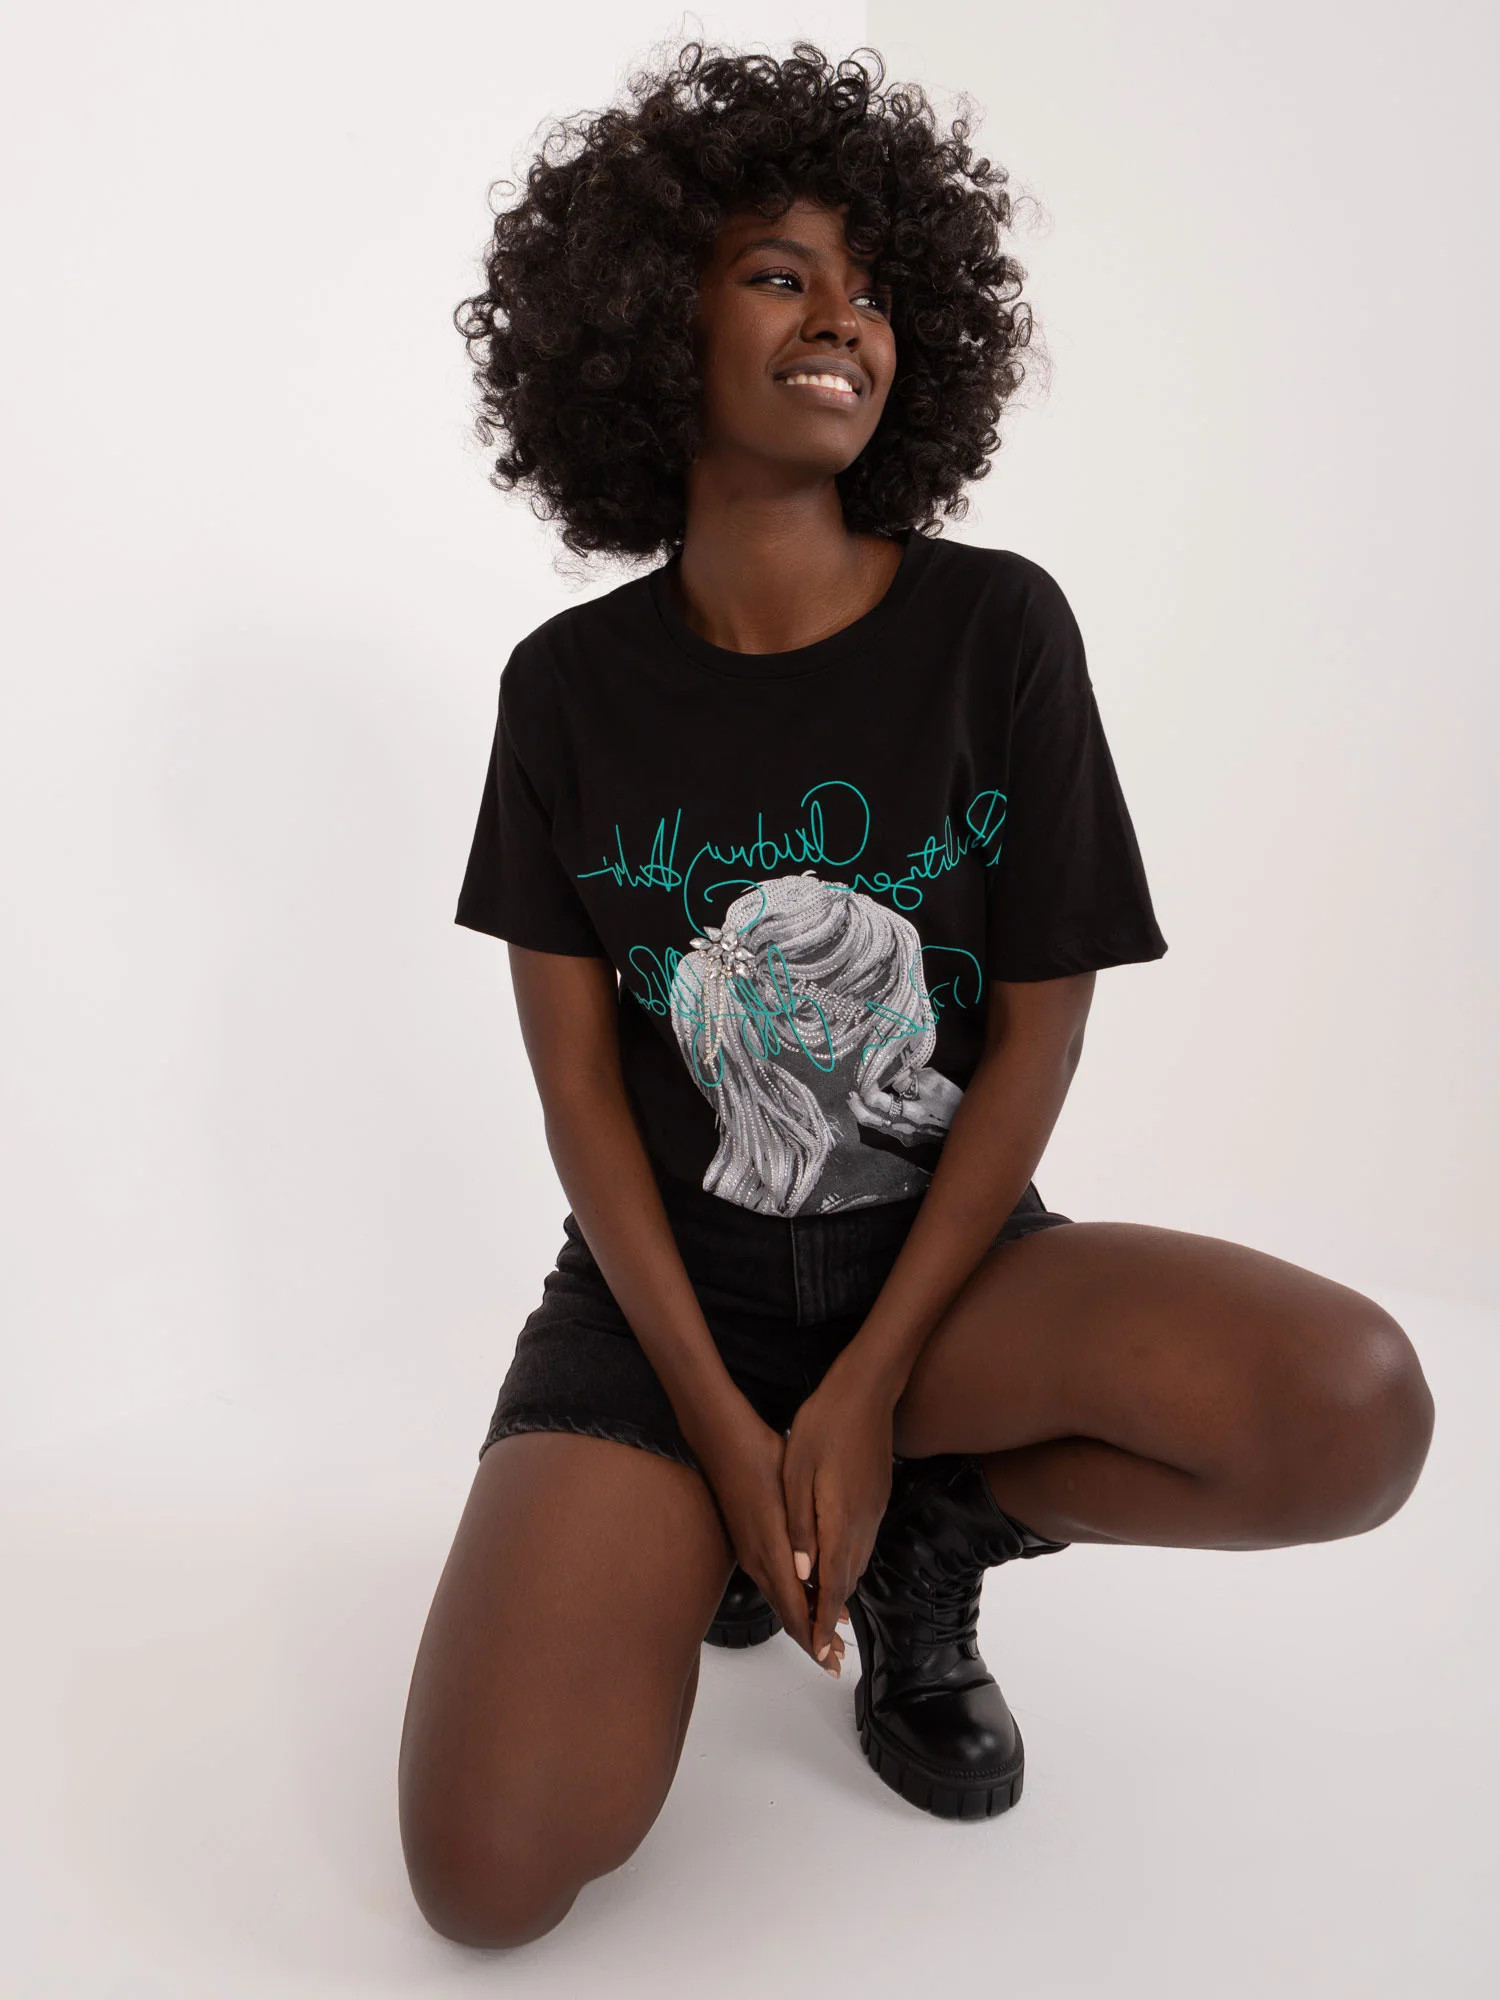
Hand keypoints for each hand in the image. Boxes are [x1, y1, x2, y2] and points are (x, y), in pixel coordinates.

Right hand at [687, 1393, 825, 1665]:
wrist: (722, 1440)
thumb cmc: (763, 1457)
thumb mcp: (791, 1493)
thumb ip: (804, 1538)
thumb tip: (816, 1578)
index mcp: (772, 1550)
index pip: (795, 1610)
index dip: (814, 1638)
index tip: (832, 1661)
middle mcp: (758, 1560)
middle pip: (787, 1613)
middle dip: (812, 1639)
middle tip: (835, 1662)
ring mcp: (750, 1552)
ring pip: (779, 1599)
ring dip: (802, 1621)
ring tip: (826, 1637)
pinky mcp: (747, 1542)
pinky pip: (772, 1583)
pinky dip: (792, 1600)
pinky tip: (805, 1596)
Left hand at [781, 1359, 895, 1671]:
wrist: (866, 1391)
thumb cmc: (825, 1425)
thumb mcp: (799, 1471)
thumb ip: (800, 1526)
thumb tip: (800, 1573)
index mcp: (839, 1519)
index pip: (831, 1583)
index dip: (822, 1620)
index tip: (818, 1652)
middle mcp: (862, 1522)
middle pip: (846, 1582)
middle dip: (832, 1618)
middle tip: (826, 1654)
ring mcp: (873, 1511)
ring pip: (855, 1565)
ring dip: (841, 1595)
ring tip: (830, 1623)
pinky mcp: (875, 1499)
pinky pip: (861, 1546)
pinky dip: (848, 1569)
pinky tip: (839, 1573)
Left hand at [847, 1065, 961, 1143]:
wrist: (968, 1127)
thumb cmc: (952, 1100)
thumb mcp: (932, 1081)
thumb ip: (908, 1079)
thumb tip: (891, 1078)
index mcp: (909, 1111)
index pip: (877, 1101)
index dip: (868, 1088)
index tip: (866, 1077)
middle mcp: (903, 1127)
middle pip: (870, 1119)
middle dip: (857, 1107)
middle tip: (850, 1095)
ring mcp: (905, 1136)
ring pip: (878, 1125)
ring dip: (866, 1113)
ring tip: (857, 1100)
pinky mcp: (909, 1139)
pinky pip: (888, 1128)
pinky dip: (879, 1117)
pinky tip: (877, 1109)